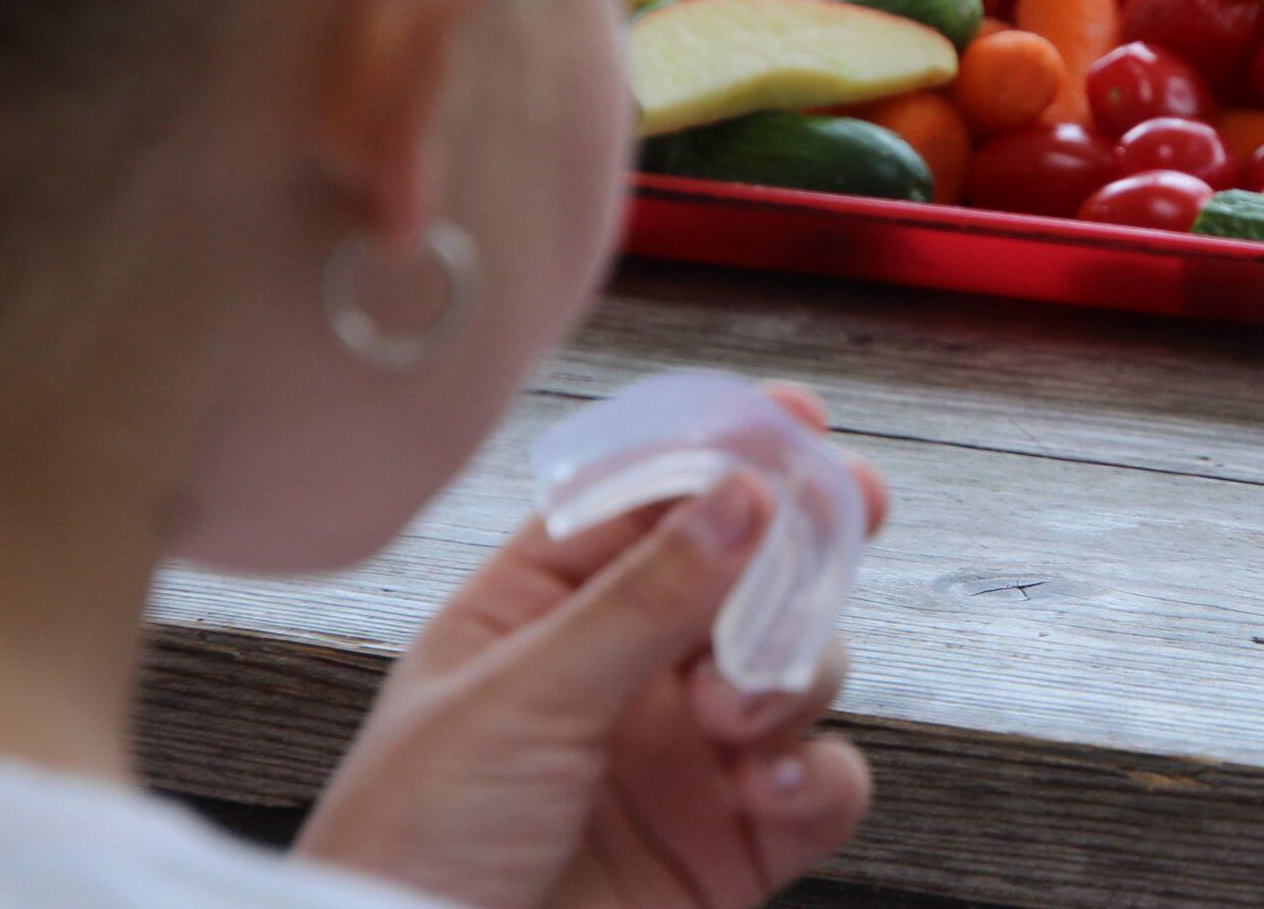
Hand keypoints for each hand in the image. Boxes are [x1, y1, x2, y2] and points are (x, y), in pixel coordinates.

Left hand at [298, 385, 888, 908]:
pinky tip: (774, 788)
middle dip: (801, 543)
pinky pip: (823, 782)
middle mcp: (625, 670)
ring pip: (800, 664)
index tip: (796, 417)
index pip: (647, 499)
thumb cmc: (410, 846)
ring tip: (735, 716)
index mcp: (541, 608)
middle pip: (748, 571)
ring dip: (792, 671)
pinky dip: (820, 776)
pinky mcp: (736, 841)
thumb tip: (743, 491)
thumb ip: (643, 596)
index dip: (724, 452)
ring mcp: (687, 755)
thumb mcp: (518, 699)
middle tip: (853, 508)